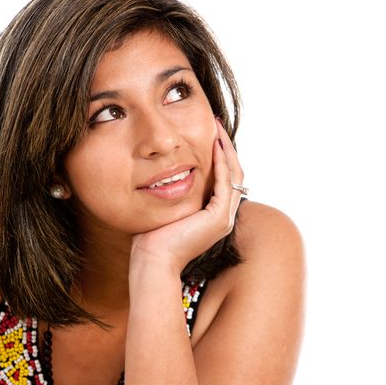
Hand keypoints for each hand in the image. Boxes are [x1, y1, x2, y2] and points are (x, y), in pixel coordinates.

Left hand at [129, 117, 245, 274]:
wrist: (152, 261)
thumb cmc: (151, 239)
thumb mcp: (165, 208)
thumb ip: (172, 193)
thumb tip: (162, 174)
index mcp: (213, 216)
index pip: (224, 179)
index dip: (219, 155)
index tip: (208, 133)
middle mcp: (224, 217)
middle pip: (234, 174)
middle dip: (225, 147)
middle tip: (215, 123)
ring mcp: (225, 219)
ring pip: (235, 175)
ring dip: (226, 149)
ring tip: (216, 127)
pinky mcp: (219, 218)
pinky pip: (226, 182)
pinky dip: (221, 162)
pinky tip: (212, 145)